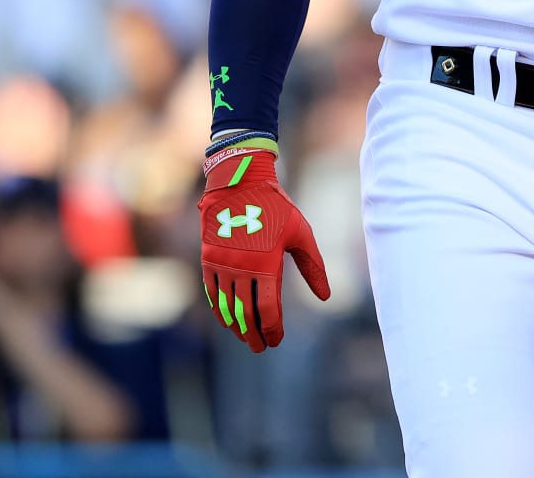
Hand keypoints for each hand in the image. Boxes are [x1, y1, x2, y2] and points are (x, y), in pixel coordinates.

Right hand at [198, 146, 329, 351]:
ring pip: (227, 306)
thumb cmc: (276, 208)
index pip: (267, 308)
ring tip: (246, 338)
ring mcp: (221, 264)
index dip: (272, 328)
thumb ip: (312, 266)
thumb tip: (325, 296)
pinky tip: (228, 320)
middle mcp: (240, 267)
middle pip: (245, 313)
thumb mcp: (300, 233)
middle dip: (253, 334)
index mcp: (265, 263)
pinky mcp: (208, 259)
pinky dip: (220, 310)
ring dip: (236, 326)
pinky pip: (212, 293)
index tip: (277, 340)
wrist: (240, 184)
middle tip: (261, 347)